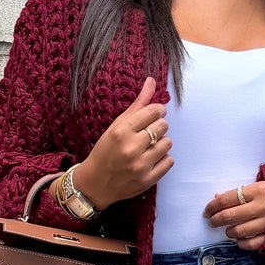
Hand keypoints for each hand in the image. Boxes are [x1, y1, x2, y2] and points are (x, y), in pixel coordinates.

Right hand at [72, 78, 172, 209]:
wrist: (96, 183)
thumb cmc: (105, 151)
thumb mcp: (116, 125)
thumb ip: (137, 104)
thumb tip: (152, 81)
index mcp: (121, 132)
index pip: (154, 111)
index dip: (157, 111)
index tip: (153, 115)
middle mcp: (131, 148)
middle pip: (163, 126)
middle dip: (158, 126)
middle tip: (148, 133)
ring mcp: (140, 166)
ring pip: (168, 143)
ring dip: (161, 143)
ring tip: (148, 147)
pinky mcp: (148, 180)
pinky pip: (169, 161)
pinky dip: (163, 159)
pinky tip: (151, 159)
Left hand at [204, 180, 264, 251]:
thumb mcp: (264, 185)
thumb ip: (242, 191)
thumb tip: (218, 197)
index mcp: (259, 190)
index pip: (227, 199)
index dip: (212, 206)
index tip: (207, 210)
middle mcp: (262, 207)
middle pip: (229, 216)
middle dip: (216, 220)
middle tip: (212, 222)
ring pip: (239, 231)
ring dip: (229, 232)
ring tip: (229, 230)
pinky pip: (251, 244)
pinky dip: (242, 243)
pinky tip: (240, 240)